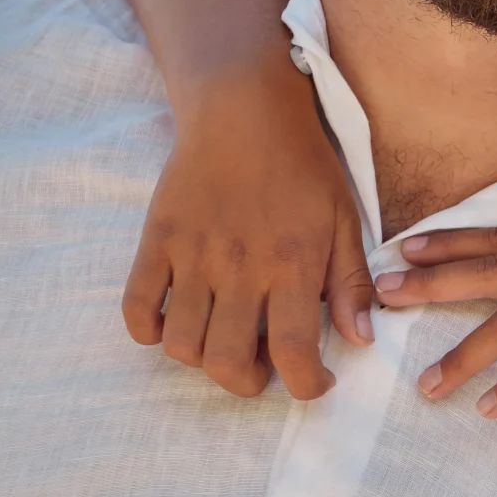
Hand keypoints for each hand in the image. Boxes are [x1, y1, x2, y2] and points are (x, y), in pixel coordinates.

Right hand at [122, 58, 371, 398]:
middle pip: (228, 362)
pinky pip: (136, 307)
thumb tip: (360, 340)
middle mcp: (240, 268)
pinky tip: (175, 322)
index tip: (314, 384)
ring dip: (203, 360)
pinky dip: (149, 331)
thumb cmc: (303, 165)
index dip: (306, 386)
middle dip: (249, 382)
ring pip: (181, 345)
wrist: (244, 110)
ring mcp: (191, 256)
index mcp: (293, 264)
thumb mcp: (345, 219)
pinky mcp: (156, 241)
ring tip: (225, 342)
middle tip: (264, 366)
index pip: (296, 352)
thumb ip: (350, 282)